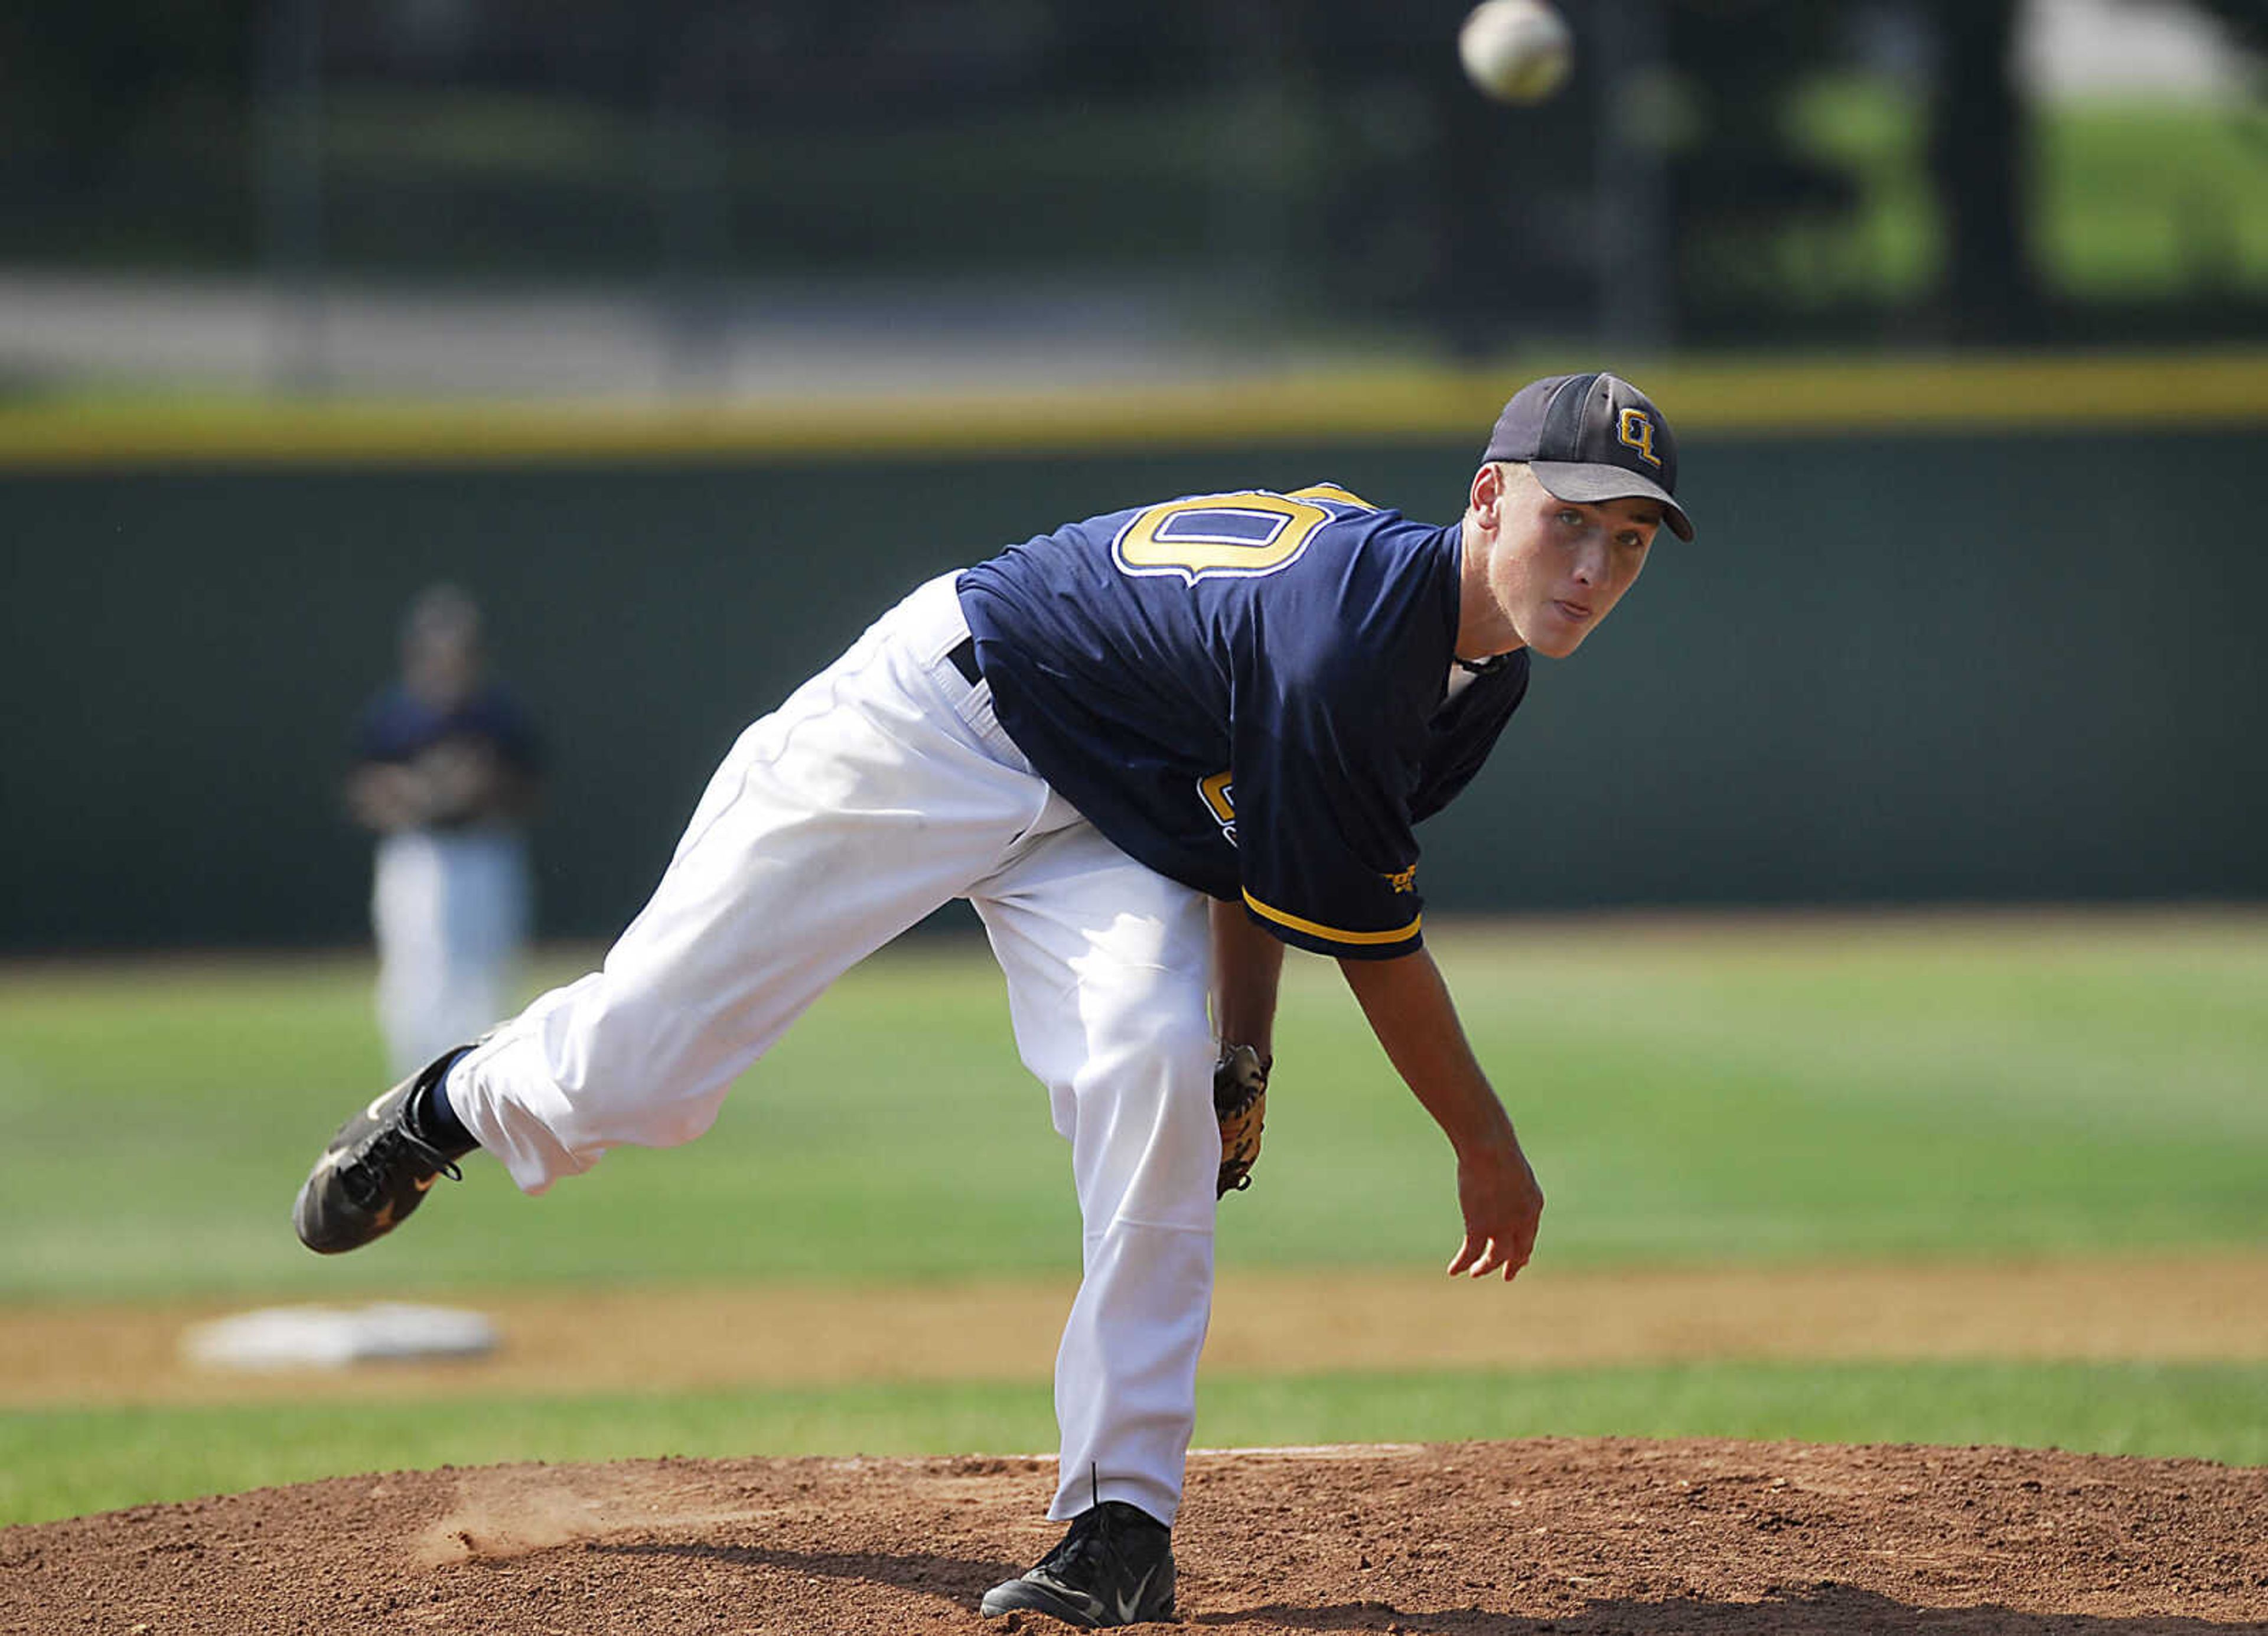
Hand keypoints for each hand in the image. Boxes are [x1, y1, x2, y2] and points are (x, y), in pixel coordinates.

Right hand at [1448, 1135, 1542, 1281]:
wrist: (1489, 1148)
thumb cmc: (1497, 1148)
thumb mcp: (1512, 1168)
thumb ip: (1510, 1183)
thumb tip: (1500, 1180)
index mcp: (1533, 1204)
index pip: (1529, 1236)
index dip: (1524, 1250)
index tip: (1520, 1260)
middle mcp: (1521, 1220)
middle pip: (1519, 1251)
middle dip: (1513, 1265)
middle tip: (1508, 1276)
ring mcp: (1501, 1226)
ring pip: (1496, 1257)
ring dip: (1485, 1268)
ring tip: (1476, 1273)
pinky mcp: (1479, 1227)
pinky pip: (1471, 1253)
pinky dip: (1462, 1263)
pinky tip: (1453, 1270)